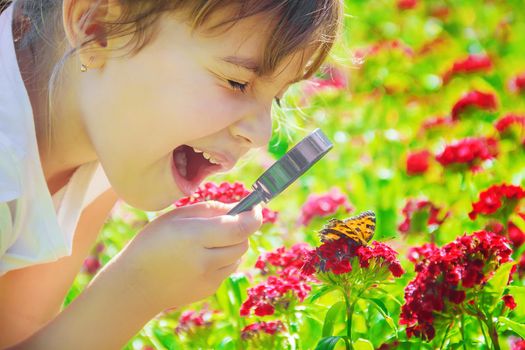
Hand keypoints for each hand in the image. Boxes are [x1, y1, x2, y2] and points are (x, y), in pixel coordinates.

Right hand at [113, 201, 261, 311]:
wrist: (135, 285)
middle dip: (240, 229)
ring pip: (238, 255)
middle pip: (243, 241)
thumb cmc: (153, 242)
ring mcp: (208, 278)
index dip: (254, 215)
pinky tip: (201, 257)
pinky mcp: (209, 289)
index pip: (241, 227)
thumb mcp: (176, 217)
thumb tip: (241, 208)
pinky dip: (223, 259)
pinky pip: (228, 268)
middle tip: (223, 222)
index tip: (255, 206)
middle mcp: (204, 260)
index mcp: (194, 236)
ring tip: (207, 241)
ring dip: (231, 244)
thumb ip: (211, 210)